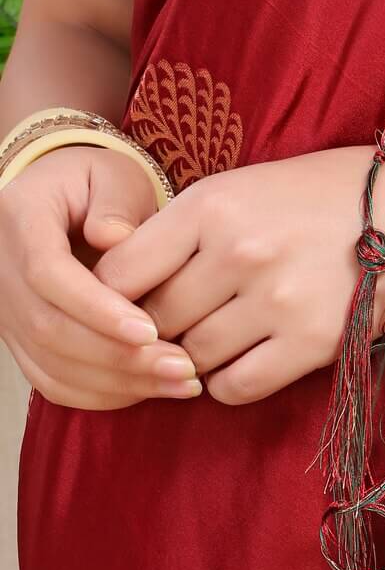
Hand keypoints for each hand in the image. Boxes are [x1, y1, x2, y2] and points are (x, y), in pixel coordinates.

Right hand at [0, 145, 199, 409]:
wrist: (62, 201)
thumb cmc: (96, 185)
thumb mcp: (111, 174)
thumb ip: (115, 202)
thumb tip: (113, 238)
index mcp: (20, 221)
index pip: (47, 274)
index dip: (96, 308)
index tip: (150, 329)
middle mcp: (2, 272)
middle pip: (49, 329)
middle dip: (119, 357)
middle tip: (181, 366)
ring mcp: (8, 312)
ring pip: (51, 365)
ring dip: (118, 382)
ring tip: (181, 382)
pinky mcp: (22, 341)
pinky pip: (53, 382)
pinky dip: (102, 395)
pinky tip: (152, 389)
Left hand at [93, 139, 384, 405]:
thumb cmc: (315, 196)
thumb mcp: (238, 187)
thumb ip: (171, 225)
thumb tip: (100, 253)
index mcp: (213, 204)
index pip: (120, 273)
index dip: (112, 298)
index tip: (130, 303)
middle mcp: (240, 252)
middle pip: (155, 321)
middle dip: (156, 330)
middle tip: (176, 325)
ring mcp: (277, 300)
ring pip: (193, 356)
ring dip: (196, 356)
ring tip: (219, 335)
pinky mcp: (313, 342)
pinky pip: (236, 386)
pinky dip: (229, 382)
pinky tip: (244, 359)